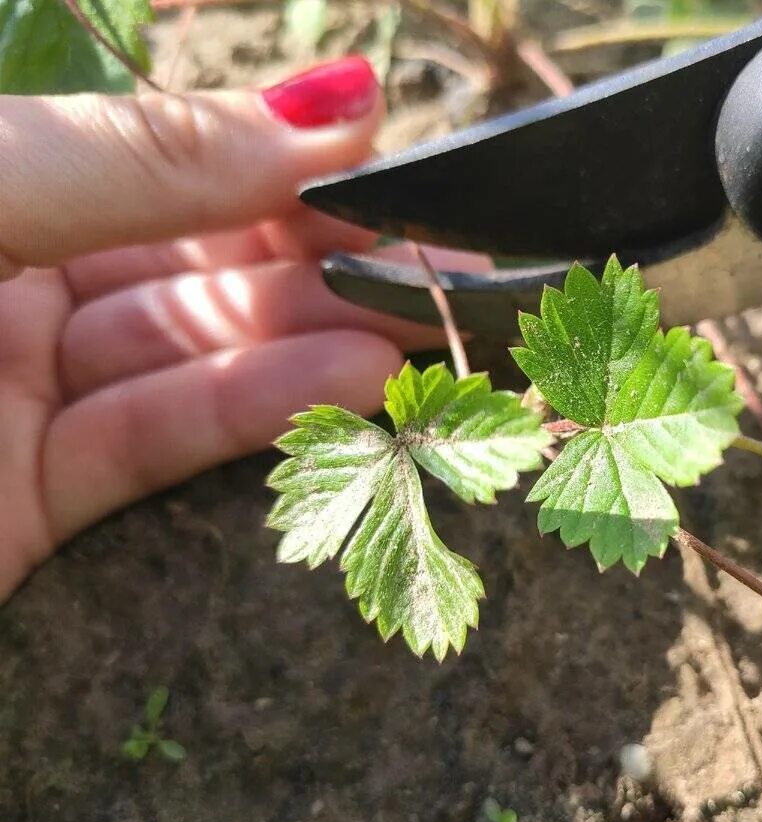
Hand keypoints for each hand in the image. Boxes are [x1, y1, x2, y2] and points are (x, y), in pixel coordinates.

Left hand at [0, 57, 480, 597]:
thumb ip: (147, 157)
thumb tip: (334, 106)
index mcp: (1, 184)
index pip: (175, 166)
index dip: (289, 168)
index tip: (397, 176)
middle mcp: (13, 280)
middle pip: (203, 265)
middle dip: (325, 264)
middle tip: (446, 273)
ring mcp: (23, 396)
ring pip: (199, 357)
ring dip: (314, 343)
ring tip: (420, 335)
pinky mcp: (37, 505)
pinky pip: (162, 442)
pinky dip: (260, 414)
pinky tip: (349, 383)